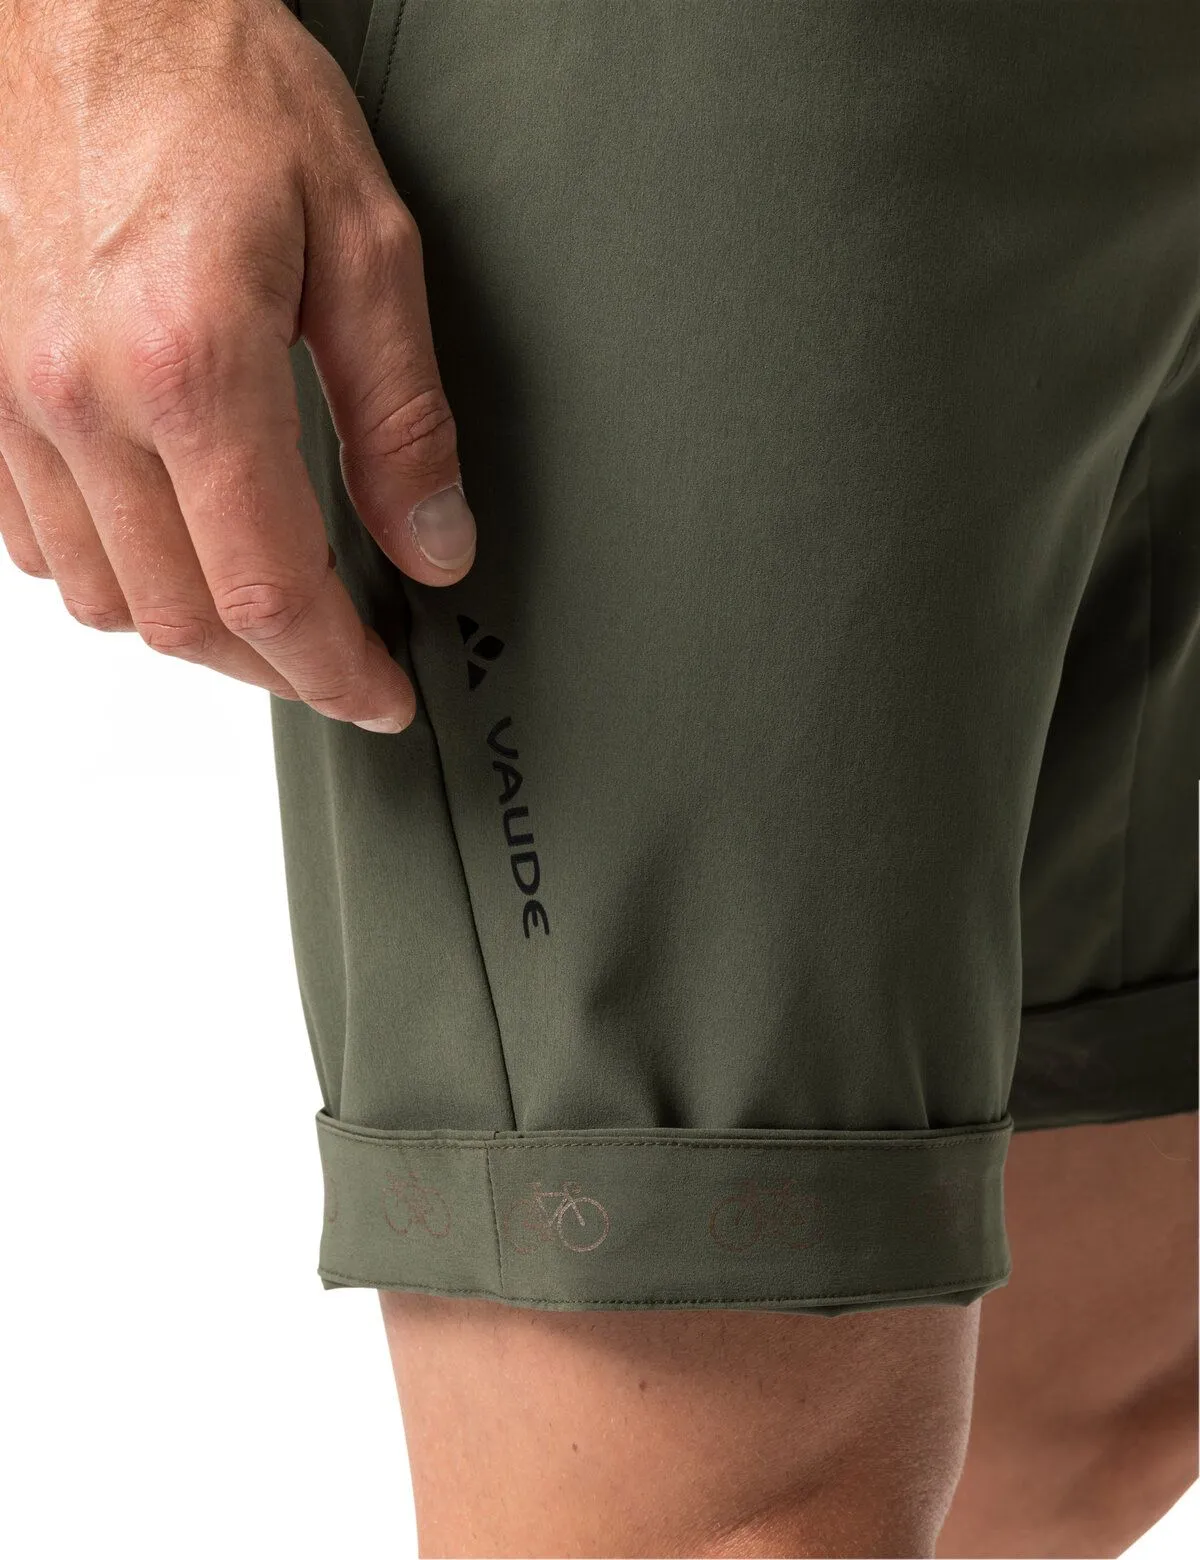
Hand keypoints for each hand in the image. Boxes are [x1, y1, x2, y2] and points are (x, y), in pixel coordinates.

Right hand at [0, 0, 476, 732]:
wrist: (79, 0)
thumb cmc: (211, 83)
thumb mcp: (362, 239)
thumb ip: (400, 415)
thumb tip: (430, 542)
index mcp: (191, 364)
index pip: (272, 593)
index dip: (337, 672)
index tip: (380, 696)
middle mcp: (79, 397)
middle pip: (186, 621)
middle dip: (279, 669)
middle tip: (341, 665)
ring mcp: (10, 400)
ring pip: (107, 600)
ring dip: (199, 631)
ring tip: (270, 613)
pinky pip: (39, 544)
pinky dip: (117, 576)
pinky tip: (173, 546)